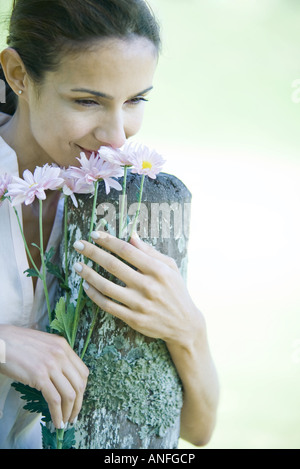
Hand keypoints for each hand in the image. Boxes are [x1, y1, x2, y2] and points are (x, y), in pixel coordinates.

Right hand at [0, 325, 88, 428]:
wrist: (1, 341)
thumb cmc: (18, 344)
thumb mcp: (44, 344)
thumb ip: (56, 356)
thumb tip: (64, 377)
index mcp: (63, 346)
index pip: (83, 372)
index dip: (82, 390)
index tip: (78, 400)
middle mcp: (61, 354)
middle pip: (79, 385)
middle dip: (78, 404)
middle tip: (73, 416)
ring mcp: (51, 365)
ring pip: (69, 394)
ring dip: (69, 412)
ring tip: (64, 421)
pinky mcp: (39, 376)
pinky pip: (54, 400)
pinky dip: (57, 414)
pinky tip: (56, 421)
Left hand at [73, 231, 201, 346]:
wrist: (184, 325)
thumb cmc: (176, 290)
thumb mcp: (170, 267)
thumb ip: (150, 251)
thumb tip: (131, 235)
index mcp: (157, 270)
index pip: (127, 250)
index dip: (109, 241)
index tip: (94, 234)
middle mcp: (148, 286)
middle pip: (113, 265)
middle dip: (92, 252)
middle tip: (78, 244)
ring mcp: (139, 304)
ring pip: (106, 286)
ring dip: (88, 274)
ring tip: (77, 265)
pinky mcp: (133, 319)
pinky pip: (107, 305)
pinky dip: (94, 295)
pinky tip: (86, 285)